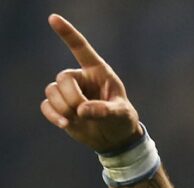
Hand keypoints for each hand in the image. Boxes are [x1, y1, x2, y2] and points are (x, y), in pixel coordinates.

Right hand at [41, 14, 142, 152]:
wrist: (115, 139)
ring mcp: (69, 92)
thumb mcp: (121, 114)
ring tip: (78, 119)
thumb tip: (81, 110)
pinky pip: (46, 105)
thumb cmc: (122, 120)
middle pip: (63, 78)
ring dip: (63, 107)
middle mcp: (81, 79)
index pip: (81, 49)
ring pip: (52, 91)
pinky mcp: (60, 107)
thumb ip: (105, 111)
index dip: (68, 34)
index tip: (54, 19)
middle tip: (83, 111)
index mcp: (98, 72)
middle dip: (71, 96)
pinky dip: (53, 115)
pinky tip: (65, 124)